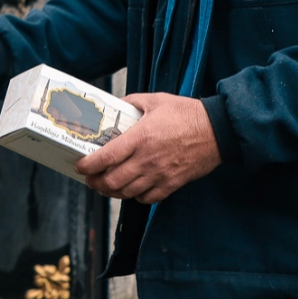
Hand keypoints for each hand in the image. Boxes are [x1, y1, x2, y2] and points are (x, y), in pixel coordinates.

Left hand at [73, 92, 221, 203]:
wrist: (218, 131)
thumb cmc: (187, 114)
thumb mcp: (156, 100)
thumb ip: (133, 102)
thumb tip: (118, 105)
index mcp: (140, 137)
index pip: (106, 157)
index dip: (88, 165)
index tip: (79, 166)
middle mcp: (147, 160)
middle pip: (112, 181)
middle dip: (95, 183)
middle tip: (90, 178)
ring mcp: (160, 174)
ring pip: (127, 193)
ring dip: (111, 192)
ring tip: (105, 186)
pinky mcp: (172, 184)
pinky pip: (147, 198)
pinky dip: (135, 197)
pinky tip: (131, 189)